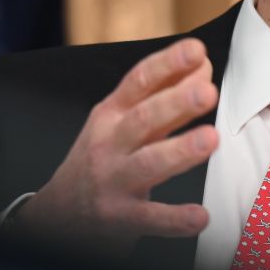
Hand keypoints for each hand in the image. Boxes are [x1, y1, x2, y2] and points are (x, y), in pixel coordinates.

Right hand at [15, 38, 218, 252]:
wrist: (59, 213)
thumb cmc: (101, 158)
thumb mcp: (121, 121)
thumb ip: (162, 97)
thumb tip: (202, 67)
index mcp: (111, 114)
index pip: (139, 82)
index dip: (167, 64)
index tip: (196, 50)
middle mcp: (109, 144)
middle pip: (143, 119)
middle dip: (176, 103)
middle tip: (208, 92)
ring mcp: (112, 181)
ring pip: (148, 164)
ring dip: (180, 151)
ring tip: (210, 139)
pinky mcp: (119, 218)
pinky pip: (150, 218)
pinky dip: (175, 219)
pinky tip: (200, 217)